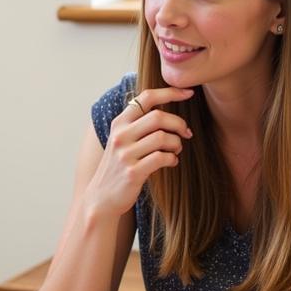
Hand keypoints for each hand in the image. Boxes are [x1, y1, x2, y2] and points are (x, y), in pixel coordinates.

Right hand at [85, 86, 193, 219]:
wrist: (101, 198)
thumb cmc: (118, 167)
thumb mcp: (122, 141)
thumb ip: (138, 125)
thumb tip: (167, 111)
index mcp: (119, 123)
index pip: (146, 97)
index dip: (170, 92)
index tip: (189, 93)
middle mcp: (120, 136)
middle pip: (158, 117)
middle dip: (178, 123)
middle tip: (186, 133)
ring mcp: (125, 154)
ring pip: (162, 137)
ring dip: (176, 143)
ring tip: (176, 150)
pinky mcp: (133, 172)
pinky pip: (162, 158)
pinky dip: (172, 159)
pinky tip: (171, 162)